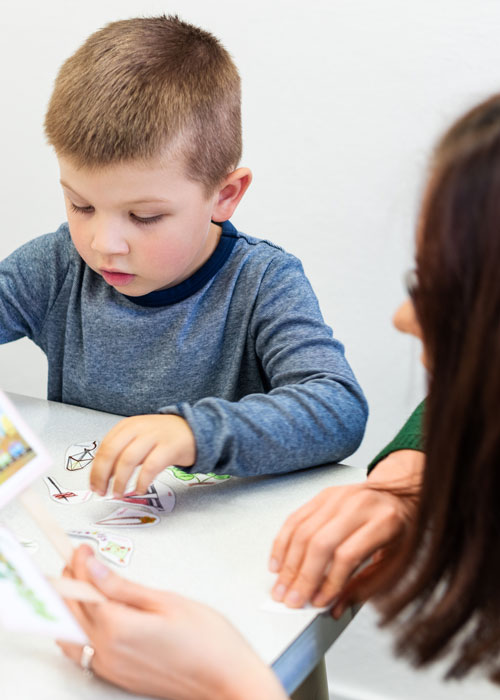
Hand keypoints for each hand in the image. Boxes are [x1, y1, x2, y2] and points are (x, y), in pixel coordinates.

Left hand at [58, 546, 287, 699]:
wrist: (228, 680)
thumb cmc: (208, 641)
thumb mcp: (167, 601)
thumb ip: (124, 587)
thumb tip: (94, 569)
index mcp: (119, 629)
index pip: (85, 589)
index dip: (80, 564)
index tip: (84, 548)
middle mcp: (108, 653)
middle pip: (72, 611)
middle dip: (71, 580)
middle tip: (80, 559)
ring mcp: (110, 669)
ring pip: (72, 634)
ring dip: (70, 606)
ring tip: (84, 582)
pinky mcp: (116, 677)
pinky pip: (83, 651)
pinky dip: (78, 629)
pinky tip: (90, 616)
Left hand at [90, 414, 195, 496]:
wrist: (195, 429)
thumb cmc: (164, 438)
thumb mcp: (139, 438)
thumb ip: (122, 452)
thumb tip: (103, 476)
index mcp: (127, 426)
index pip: (104, 447)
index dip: (96, 469)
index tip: (94, 485)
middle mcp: (139, 428)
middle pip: (112, 452)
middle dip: (102, 475)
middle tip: (101, 492)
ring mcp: (154, 436)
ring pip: (128, 459)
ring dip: (120, 480)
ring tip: (118, 493)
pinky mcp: (170, 447)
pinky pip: (150, 466)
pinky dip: (142, 481)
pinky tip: (139, 489)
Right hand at [268, 450, 423, 611]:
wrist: (399, 493)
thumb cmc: (400, 529)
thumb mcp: (395, 561)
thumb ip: (366, 586)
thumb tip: (336, 608)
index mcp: (384, 522)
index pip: (347, 555)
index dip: (330, 582)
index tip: (319, 602)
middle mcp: (358, 505)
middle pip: (320, 543)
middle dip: (302, 576)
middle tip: (292, 600)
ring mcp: (337, 497)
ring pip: (303, 531)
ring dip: (288, 564)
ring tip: (281, 587)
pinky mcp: (322, 495)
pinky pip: (295, 519)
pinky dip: (283, 543)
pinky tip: (278, 563)